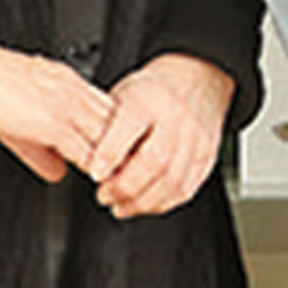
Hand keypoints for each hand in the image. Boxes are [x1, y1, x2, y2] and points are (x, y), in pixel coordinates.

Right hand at [0, 35, 116, 184]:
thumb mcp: (13, 121)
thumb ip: (38, 149)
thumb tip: (56, 172)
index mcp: (67, 83)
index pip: (107, 111)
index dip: (117, 138)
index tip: (122, 160)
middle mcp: (73, 91)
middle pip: (116, 124)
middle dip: (125, 151)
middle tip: (133, 175)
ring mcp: (66, 105)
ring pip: (107, 137)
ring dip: (115, 164)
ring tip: (120, 186)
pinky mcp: (52, 122)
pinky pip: (85, 149)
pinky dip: (95, 169)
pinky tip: (98, 182)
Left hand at [87, 52, 236, 217]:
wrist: (194, 81)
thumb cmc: (150, 94)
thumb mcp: (121, 95)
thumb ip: (103, 125)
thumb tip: (80, 158)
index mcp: (148, 98)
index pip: (130, 126)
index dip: (110, 155)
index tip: (94, 174)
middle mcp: (175, 117)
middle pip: (154, 160)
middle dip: (124, 186)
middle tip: (103, 195)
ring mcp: (195, 138)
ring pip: (172, 180)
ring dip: (141, 201)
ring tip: (120, 205)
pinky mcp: (207, 156)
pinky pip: (186, 188)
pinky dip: (161, 203)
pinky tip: (143, 203)